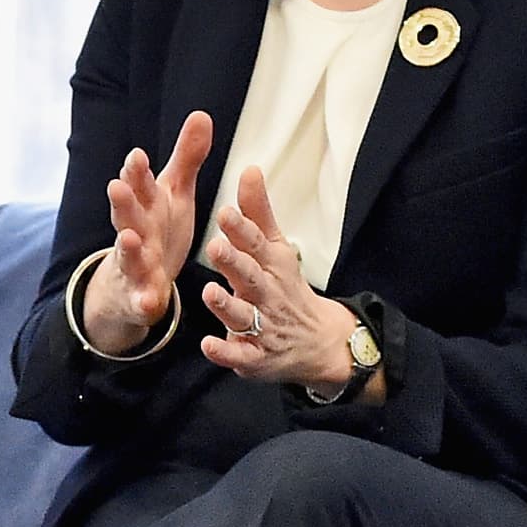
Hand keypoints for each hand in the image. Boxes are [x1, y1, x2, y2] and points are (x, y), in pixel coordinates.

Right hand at [83, 111, 215, 352]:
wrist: (133, 284)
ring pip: (129, 255)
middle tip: (117, 186)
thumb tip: (202, 114)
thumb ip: (187, 158)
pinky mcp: (140, 294)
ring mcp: (134, 265)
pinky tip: (150, 302)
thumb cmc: (157, 231)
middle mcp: (135, 232)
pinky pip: (142, 298)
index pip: (139, 185)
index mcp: (146, 207)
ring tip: (130, 239)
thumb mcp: (174, 194)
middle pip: (127, 215)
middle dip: (122, 202)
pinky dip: (144, 299)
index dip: (136, 171)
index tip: (137, 155)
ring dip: (129, 248)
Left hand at [197, 169, 364, 389]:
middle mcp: (266, 294)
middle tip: (214, 247)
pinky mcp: (254, 357)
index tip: (225, 212)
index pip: (256, 245)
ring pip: (244, 316)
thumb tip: (250, 168)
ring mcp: (263, 327)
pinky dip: (225, 352)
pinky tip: (208, 345)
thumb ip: (258, 213)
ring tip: (209, 292)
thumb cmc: (285, 287)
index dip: (242, 230)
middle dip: (234, 263)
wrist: (318, 341)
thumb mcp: (276, 249)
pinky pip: (239, 356)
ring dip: (227, 305)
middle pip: (250, 277)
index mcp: (270, 265)